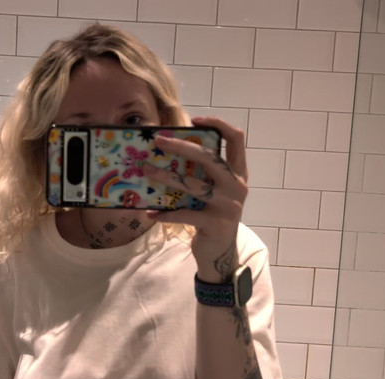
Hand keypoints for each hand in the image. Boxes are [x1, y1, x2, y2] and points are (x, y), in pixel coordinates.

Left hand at [143, 116, 247, 282]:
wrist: (220, 252)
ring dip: (165, 176)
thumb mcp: (214, 191)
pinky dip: (165, 214)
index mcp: (238, 173)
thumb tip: (171, 149)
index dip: (218, 124)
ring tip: (146, 170)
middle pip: (209, 158)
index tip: (195, 119)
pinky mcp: (215, 223)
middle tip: (159, 141)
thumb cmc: (212, 215)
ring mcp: (227, 205)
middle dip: (182, 147)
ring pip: (192, 184)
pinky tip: (150, 213)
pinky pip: (184, 214)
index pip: (236, 139)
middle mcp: (236, 186)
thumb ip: (203, 173)